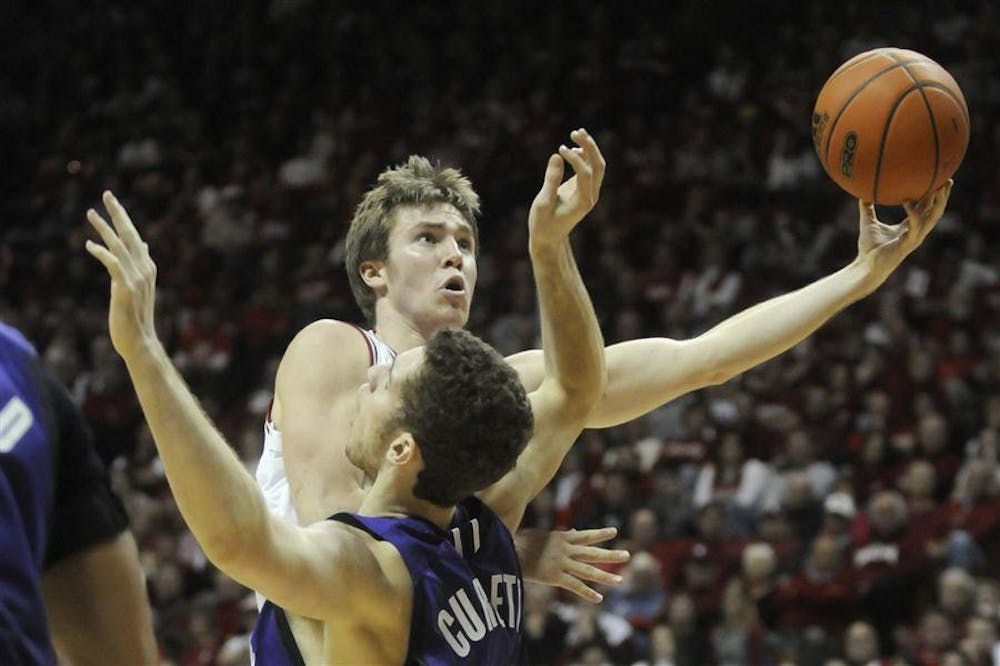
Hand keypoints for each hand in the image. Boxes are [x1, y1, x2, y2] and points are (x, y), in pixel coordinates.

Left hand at [85, 191, 158, 360]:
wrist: (140, 341)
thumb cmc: (135, 317)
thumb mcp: (138, 287)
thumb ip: (138, 265)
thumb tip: (142, 244)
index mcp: (148, 268)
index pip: (134, 237)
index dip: (123, 218)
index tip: (112, 203)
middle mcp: (145, 269)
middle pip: (130, 234)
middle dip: (118, 213)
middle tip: (107, 194)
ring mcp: (137, 278)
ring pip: (120, 246)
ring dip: (104, 228)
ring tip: (90, 213)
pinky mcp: (126, 288)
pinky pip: (113, 263)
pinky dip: (101, 252)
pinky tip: (88, 244)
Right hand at [516, 527, 628, 602]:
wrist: (507, 549)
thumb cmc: (519, 541)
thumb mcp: (541, 534)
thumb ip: (559, 535)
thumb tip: (572, 531)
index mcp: (561, 537)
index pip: (585, 535)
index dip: (600, 534)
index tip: (614, 531)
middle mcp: (565, 549)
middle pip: (593, 552)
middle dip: (610, 554)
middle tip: (627, 555)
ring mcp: (561, 563)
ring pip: (588, 571)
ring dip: (605, 576)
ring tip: (620, 580)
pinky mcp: (555, 576)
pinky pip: (574, 586)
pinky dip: (587, 593)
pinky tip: (599, 599)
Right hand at [528, 128, 605, 247]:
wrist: (548, 238)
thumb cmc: (543, 224)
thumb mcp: (543, 203)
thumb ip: (551, 180)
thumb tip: (557, 156)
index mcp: (582, 202)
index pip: (586, 173)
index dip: (575, 159)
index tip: (561, 149)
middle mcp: (590, 196)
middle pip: (598, 166)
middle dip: (589, 147)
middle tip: (577, 132)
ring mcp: (589, 192)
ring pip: (596, 165)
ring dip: (588, 148)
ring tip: (576, 133)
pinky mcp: (583, 189)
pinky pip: (589, 168)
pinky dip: (583, 155)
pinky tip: (572, 148)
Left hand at [854, 179, 951, 291]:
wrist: (865, 266)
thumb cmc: (869, 248)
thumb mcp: (868, 222)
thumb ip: (867, 207)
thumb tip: (863, 191)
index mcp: (911, 226)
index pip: (928, 208)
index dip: (935, 195)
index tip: (940, 179)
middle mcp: (917, 232)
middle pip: (936, 211)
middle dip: (943, 196)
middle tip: (947, 180)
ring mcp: (914, 238)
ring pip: (932, 218)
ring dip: (937, 203)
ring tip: (938, 188)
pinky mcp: (908, 244)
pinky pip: (915, 226)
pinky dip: (913, 214)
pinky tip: (907, 201)